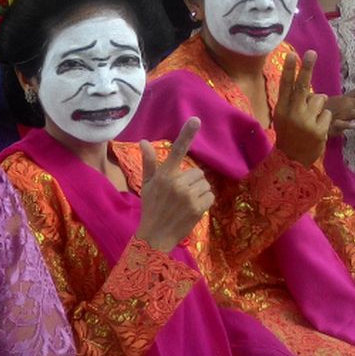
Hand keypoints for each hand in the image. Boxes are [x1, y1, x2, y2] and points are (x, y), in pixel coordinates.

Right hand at [135, 118, 214, 252]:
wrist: (156, 235)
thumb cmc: (151, 208)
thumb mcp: (147, 185)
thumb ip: (149, 162)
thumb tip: (144, 141)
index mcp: (163, 176)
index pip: (177, 151)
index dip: (187, 134)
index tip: (196, 119)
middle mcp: (176, 183)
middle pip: (197, 172)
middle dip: (192, 181)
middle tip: (180, 195)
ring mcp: (188, 196)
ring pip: (205, 184)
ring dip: (199, 192)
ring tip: (186, 203)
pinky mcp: (198, 208)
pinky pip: (210, 196)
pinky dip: (205, 201)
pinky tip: (193, 209)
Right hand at [273, 51, 331, 165]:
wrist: (292, 160)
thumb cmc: (290, 135)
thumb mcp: (285, 118)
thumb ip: (294, 103)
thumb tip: (310, 89)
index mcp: (282, 109)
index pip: (286, 86)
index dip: (290, 70)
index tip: (292, 54)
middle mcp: (292, 113)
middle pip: (302, 86)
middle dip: (307, 68)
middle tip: (312, 52)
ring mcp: (305, 121)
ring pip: (320, 100)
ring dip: (320, 108)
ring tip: (312, 121)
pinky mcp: (318, 130)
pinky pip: (328, 114)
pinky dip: (326, 120)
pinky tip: (318, 130)